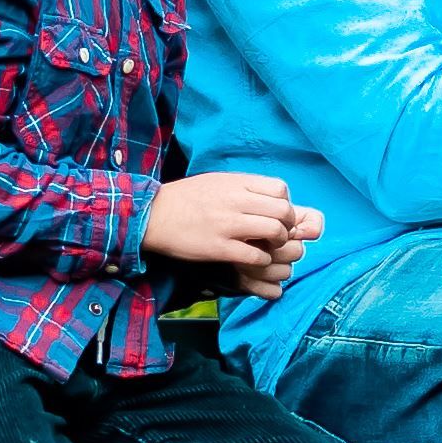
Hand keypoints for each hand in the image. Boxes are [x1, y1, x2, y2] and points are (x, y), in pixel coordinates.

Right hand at [142, 169, 319, 294]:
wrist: (153, 214)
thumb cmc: (186, 198)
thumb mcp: (217, 182)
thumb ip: (243, 188)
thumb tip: (269, 197)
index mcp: (236, 183)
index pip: (280, 188)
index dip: (285, 203)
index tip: (277, 214)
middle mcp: (235, 200)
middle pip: (283, 210)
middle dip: (288, 225)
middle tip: (280, 234)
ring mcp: (228, 224)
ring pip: (274, 231)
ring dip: (278, 243)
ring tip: (269, 248)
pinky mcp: (219, 248)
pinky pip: (255, 256)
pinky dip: (262, 260)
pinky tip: (255, 260)